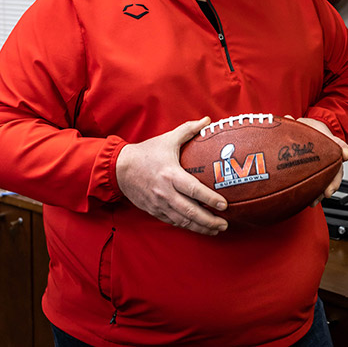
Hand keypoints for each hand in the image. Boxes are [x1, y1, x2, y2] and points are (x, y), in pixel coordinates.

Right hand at [116, 117, 227, 235]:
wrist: (120, 168)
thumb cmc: (147, 152)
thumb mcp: (168, 139)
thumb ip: (189, 130)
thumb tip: (208, 120)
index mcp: (171, 174)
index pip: (194, 190)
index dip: (210, 199)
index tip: (225, 205)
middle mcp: (165, 192)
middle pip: (190, 212)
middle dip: (209, 221)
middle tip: (224, 224)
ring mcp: (159, 204)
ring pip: (183, 221)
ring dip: (201, 227)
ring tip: (216, 229)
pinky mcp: (154, 211)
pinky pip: (173, 222)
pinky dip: (187, 226)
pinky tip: (198, 227)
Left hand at [287, 116, 347, 206]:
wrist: (313, 134)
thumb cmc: (312, 131)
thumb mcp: (307, 124)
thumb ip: (297, 124)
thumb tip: (288, 119)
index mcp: (330, 142)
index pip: (339, 144)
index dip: (342, 149)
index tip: (344, 154)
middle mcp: (332, 156)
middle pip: (338, 169)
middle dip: (334, 181)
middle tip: (329, 190)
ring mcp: (329, 166)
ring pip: (331, 180)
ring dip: (326, 190)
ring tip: (319, 199)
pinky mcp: (322, 174)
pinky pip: (322, 185)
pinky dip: (317, 194)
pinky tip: (311, 202)